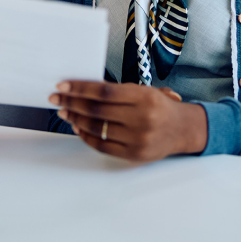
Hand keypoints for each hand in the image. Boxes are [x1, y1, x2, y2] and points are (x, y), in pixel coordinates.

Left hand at [49, 81, 206, 161]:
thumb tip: (84, 89)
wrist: (183, 129)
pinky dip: (87, 136)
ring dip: (76, 118)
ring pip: (97, 128)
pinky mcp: (134, 155)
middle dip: (72, 102)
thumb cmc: (161, 106)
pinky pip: (102, 146)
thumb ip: (117, 91)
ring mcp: (137, 138)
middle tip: (56, 98)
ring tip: (65, 111)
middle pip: (96, 110)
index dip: (80, 88)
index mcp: (143, 97)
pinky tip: (78, 127)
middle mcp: (141, 118)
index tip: (63, 86)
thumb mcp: (143, 90)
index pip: (103, 91)